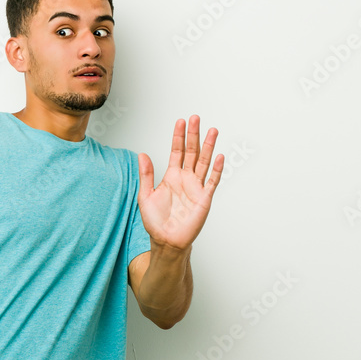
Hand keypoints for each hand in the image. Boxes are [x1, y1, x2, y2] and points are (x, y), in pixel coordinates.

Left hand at [137, 115, 222, 251]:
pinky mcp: (204, 199)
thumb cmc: (156, 221)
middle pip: (191, 152)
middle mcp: (185, 179)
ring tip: (212, 131)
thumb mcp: (145, 195)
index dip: (178, 136)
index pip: (177, 151)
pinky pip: (212, 181)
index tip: (181, 122)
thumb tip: (141, 155)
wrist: (166, 241)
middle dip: (193, 135)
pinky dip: (216, 169)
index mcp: (171, 177)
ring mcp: (196, 188)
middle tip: (196, 118)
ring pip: (203, 162)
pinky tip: (219, 156)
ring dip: (208, 147)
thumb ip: (146, 175)